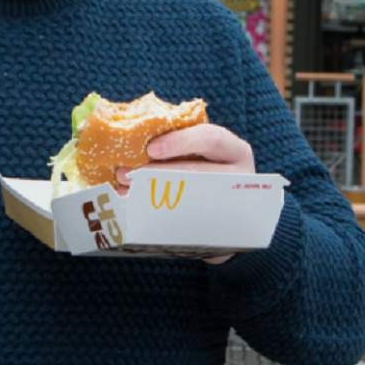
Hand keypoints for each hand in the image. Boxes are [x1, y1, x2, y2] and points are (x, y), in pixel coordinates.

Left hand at [115, 124, 254, 264]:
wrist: (220, 203)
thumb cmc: (203, 164)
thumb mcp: (199, 149)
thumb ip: (177, 141)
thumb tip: (132, 138)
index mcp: (234, 149)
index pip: (211, 138)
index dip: (181, 141)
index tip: (151, 149)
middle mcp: (238, 176)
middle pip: (200, 172)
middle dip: (158, 173)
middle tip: (126, 174)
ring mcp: (230, 204)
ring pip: (192, 200)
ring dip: (153, 195)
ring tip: (125, 193)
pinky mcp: (218, 227)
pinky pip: (187, 221)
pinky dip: (158, 214)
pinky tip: (136, 210)